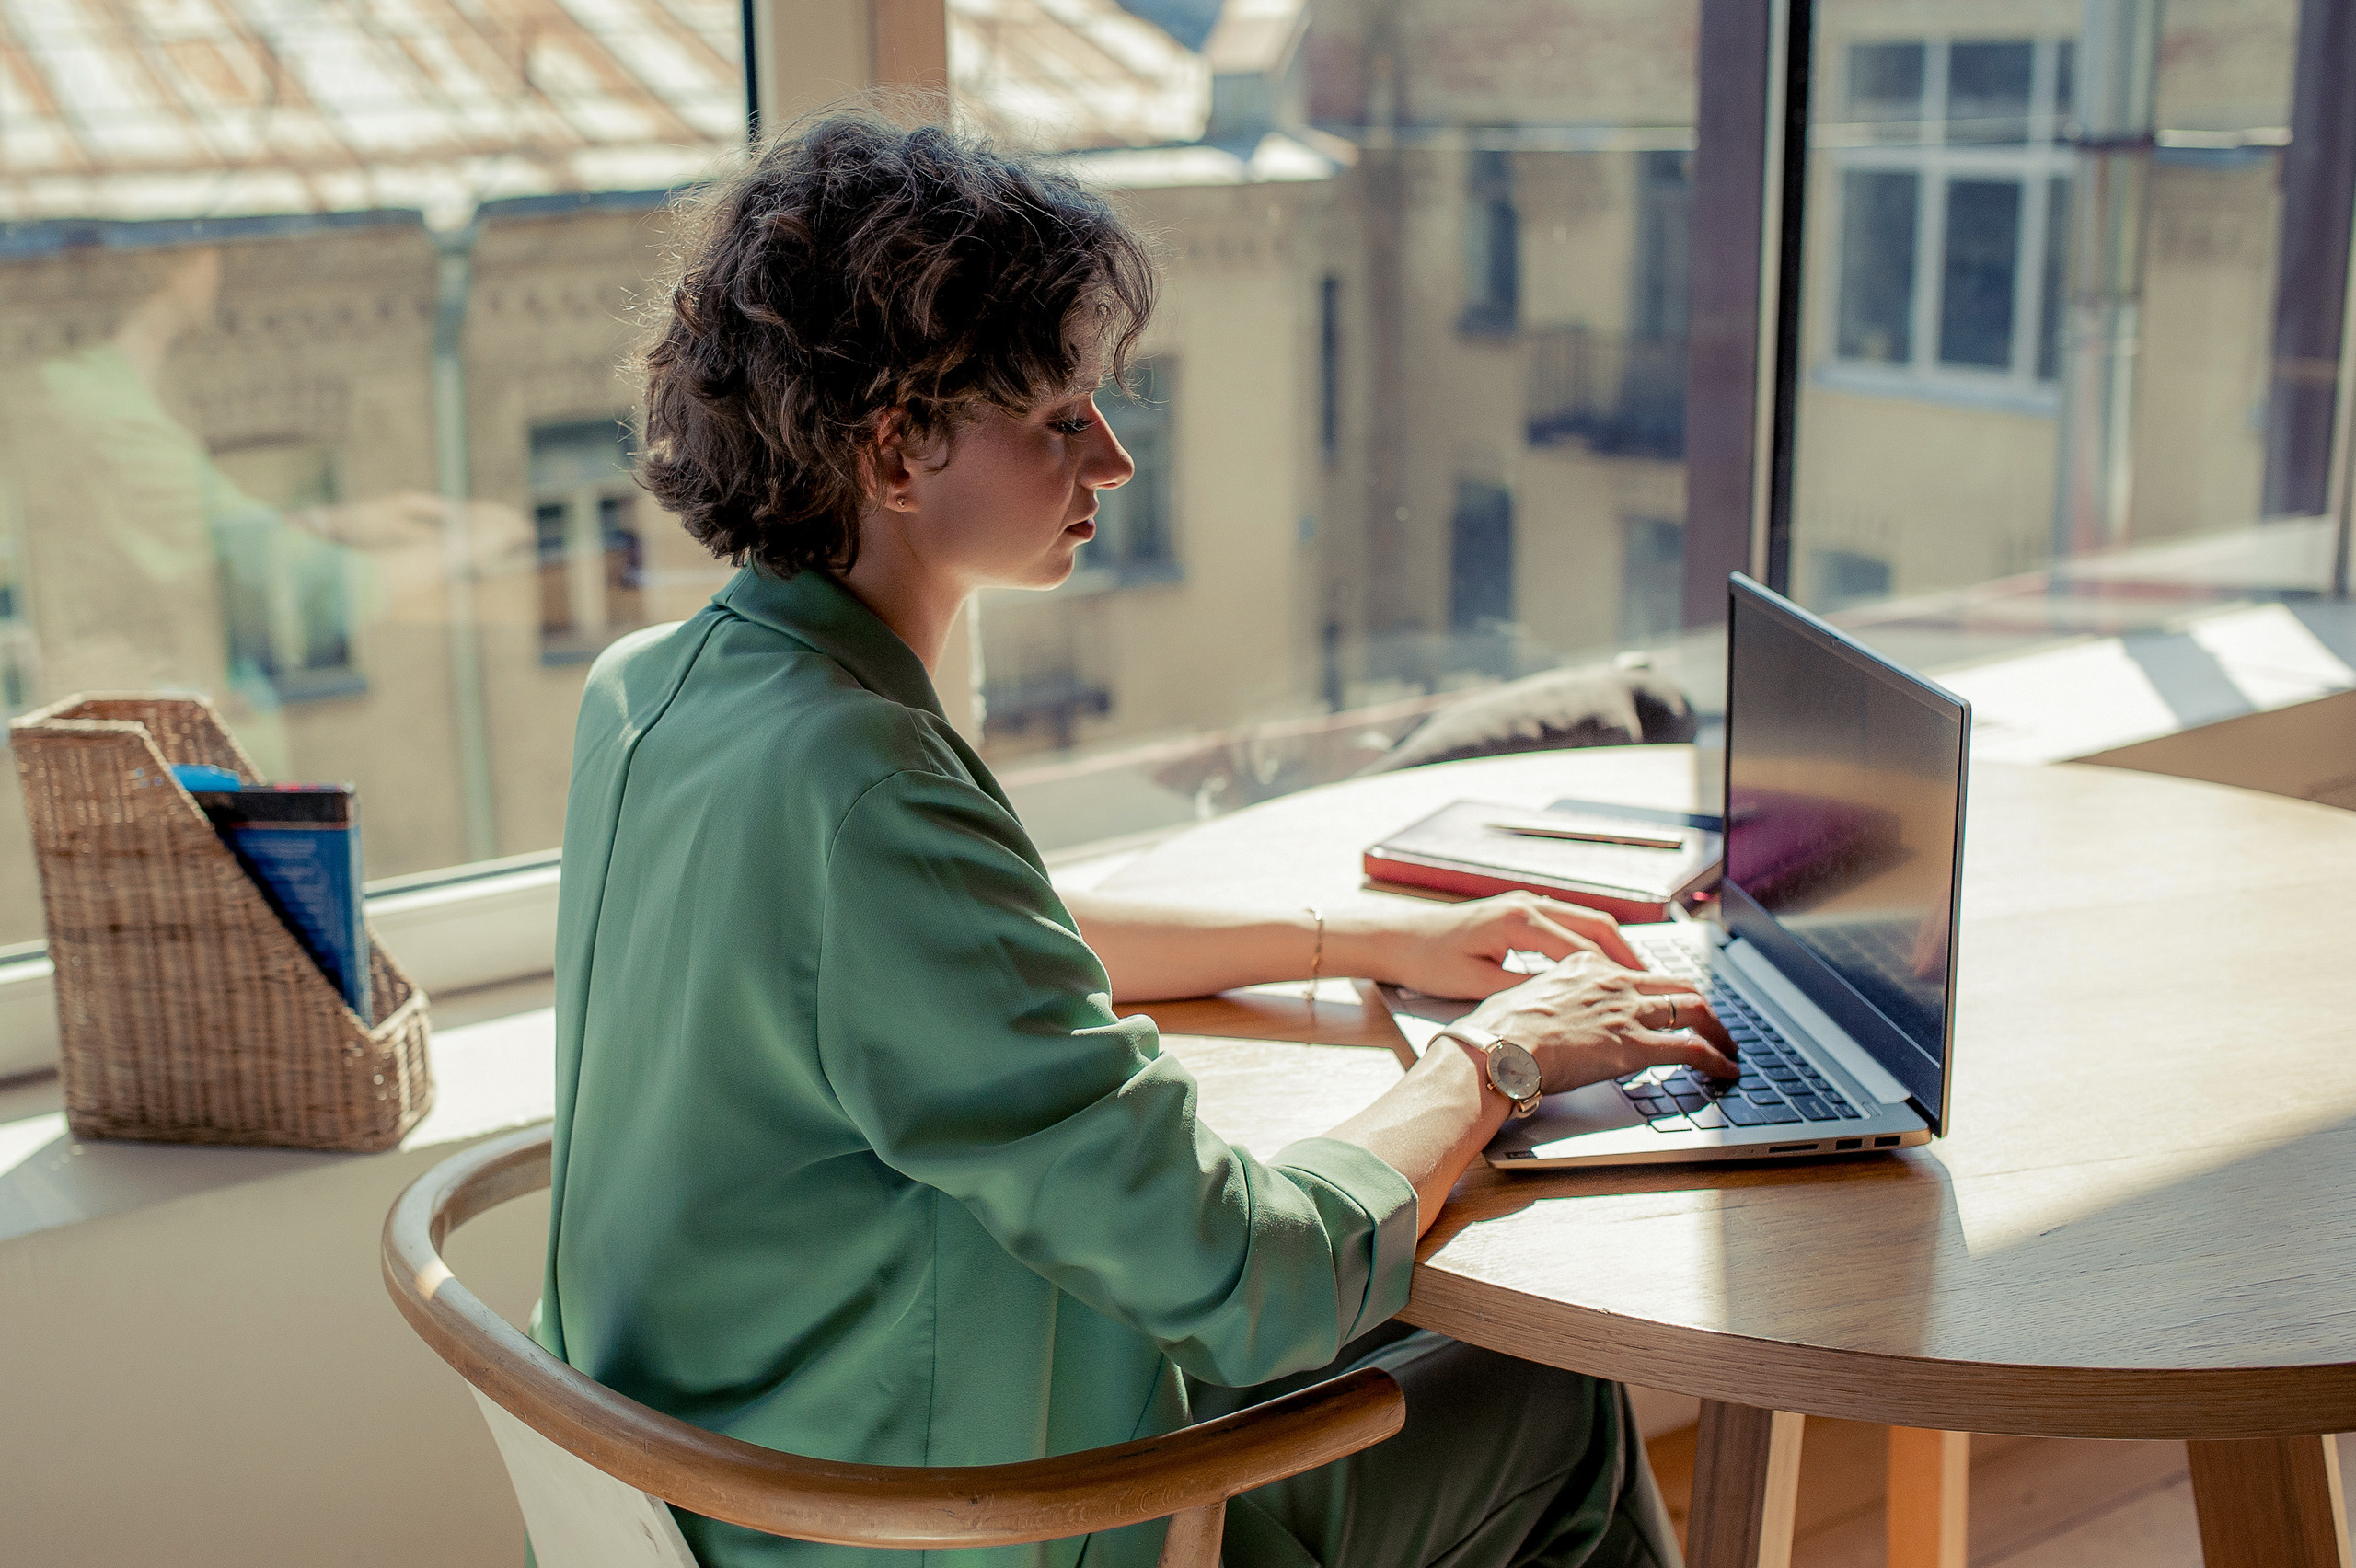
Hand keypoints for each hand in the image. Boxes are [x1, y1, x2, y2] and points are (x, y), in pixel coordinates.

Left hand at [1366, 890, 1642, 998]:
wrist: (1399, 938)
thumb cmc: (1429, 961)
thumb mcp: (1477, 984)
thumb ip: (1523, 991)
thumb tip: (1563, 1004)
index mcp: (1519, 920)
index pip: (1581, 948)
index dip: (1613, 973)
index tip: (1639, 994)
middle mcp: (1528, 904)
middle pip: (1595, 924)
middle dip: (1626, 953)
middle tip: (1653, 983)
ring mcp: (1525, 904)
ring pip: (1586, 920)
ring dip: (1613, 946)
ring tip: (1637, 976)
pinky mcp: (1521, 911)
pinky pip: (1569, 923)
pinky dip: (1592, 942)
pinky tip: (1601, 965)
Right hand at [1465, 950, 1737, 1093]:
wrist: (1495, 1048)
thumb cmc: (1495, 1031)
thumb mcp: (1520, 998)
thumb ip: (1543, 1000)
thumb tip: (1538, 1015)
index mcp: (1582, 965)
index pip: (1635, 972)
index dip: (1658, 989)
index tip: (1666, 1002)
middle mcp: (1611, 981)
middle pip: (1675, 985)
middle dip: (1701, 1004)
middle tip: (1712, 1022)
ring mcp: (1627, 1011)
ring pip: (1694, 1010)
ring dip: (1718, 1030)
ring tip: (1729, 1047)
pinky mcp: (1636, 1046)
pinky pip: (1691, 1048)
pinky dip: (1716, 1059)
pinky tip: (1726, 1071)